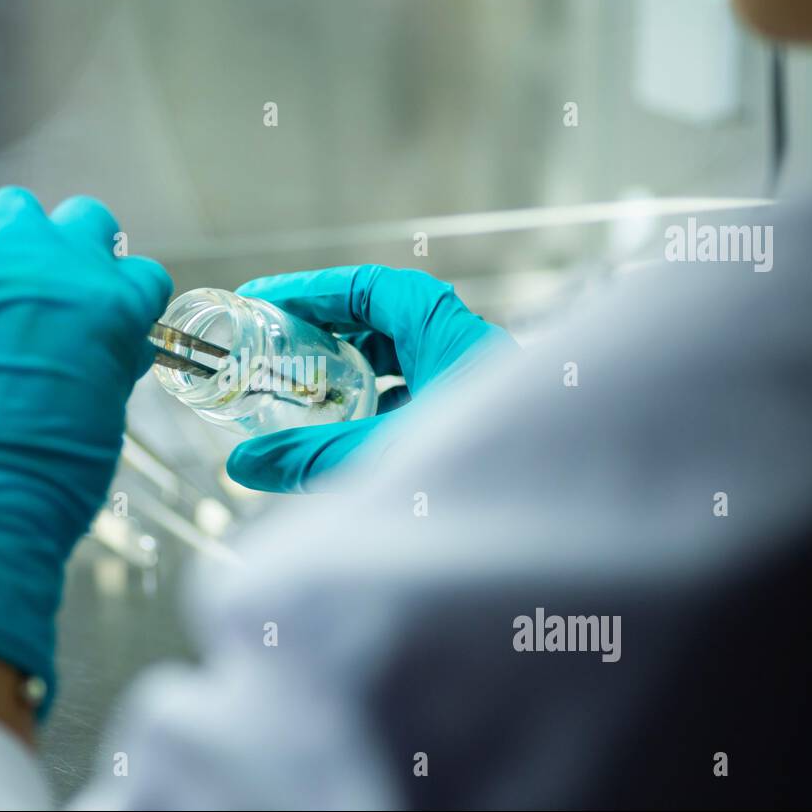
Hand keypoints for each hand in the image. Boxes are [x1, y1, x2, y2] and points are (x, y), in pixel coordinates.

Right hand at [225, 265, 514, 491]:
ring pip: (404, 364)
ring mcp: (476, 391)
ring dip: (354, 373)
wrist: (567, 524)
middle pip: (386, 322)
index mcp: (451, 335)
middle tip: (275, 345)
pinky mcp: (482, 426)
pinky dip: (380, 408)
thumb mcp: (384, 457)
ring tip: (302, 389)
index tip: (264, 299)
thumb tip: (244, 463)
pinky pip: (420, 401)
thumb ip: (312, 458)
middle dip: (327, 331)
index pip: (373, 287)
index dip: (314, 288)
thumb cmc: (489, 475)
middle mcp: (468, 353)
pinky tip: (349, 436)